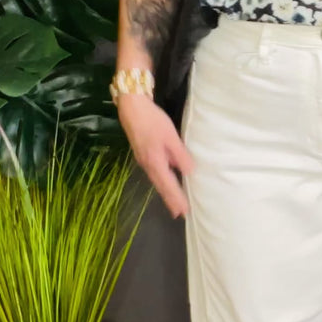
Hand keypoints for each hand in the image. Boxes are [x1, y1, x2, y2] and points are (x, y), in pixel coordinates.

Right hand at [118, 95, 193, 218]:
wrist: (131, 107)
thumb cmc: (152, 121)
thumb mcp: (170, 137)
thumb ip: (180, 155)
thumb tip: (189, 172)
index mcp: (155, 162)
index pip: (168, 185)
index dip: (176, 198)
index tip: (184, 211)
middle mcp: (147, 165)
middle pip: (161, 186)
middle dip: (170, 199)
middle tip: (179, 213)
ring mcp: (143, 159)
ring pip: (157, 180)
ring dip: (166, 191)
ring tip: (175, 202)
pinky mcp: (142, 153)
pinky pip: (154, 172)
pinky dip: (162, 181)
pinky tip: (166, 180)